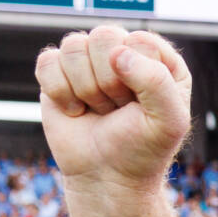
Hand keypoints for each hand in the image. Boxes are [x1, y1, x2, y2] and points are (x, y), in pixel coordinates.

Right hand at [35, 27, 192, 194]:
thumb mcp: (169, 121)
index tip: (139, 106)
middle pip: (104, 37)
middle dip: (109, 82)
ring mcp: (88, 60)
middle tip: (117, 109)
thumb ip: (157, 81)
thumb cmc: (142, 150)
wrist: (107, 179)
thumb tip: (117, 53)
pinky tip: (75, 110)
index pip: (140, 40)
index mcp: (157, 58)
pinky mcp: (58, 72)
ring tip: (99, 110)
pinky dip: (60, 93)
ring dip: (85, 88)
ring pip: (74, 46)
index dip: (136, 76)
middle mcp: (123, 51)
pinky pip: (48, 61)